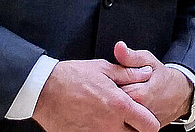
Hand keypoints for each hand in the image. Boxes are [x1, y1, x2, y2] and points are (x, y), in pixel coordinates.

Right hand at [31, 58, 157, 131]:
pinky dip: (101, 130)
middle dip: (135, 128)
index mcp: (119, 105)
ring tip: (109, 117)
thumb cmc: (71, 77)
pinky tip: (95, 120)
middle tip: (129, 117)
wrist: (44, 90)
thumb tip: (146, 73)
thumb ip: (128, 74)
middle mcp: (109, 124)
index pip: (149, 125)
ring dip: (118, 129)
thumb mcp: (103, 69)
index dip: (151, 122)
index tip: (147, 117)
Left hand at [114, 41, 193, 126]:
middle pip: (113, 105)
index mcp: (139, 94)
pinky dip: (123, 115)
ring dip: (117, 106)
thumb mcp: (149, 60)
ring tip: (123, 97)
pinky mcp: (141, 129)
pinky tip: (126, 106)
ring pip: (118, 115)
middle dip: (112, 95)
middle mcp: (139, 111)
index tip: (111, 79)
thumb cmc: (163, 77)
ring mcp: (141, 123)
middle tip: (118, 87)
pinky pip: (125, 123)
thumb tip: (118, 47)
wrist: (181, 96)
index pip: (111, 91)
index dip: (108, 84)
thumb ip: (131, 56)